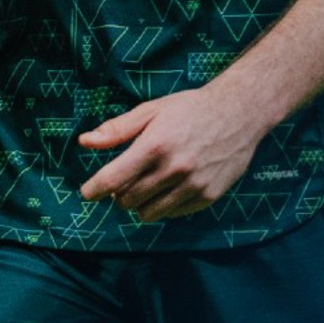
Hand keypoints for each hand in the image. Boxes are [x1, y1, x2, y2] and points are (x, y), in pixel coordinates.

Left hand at [75, 85, 274, 223]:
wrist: (239, 113)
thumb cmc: (189, 109)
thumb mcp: (150, 110)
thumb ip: (117, 129)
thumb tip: (84, 142)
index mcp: (154, 146)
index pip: (113, 179)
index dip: (94, 190)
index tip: (87, 193)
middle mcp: (173, 169)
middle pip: (127, 200)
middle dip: (118, 194)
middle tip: (123, 181)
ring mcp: (193, 185)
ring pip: (148, 212)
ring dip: (139, 204)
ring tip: (144, 186)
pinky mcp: (208, 196)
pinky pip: (172, 213)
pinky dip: (163, 206)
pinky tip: (167, 188)